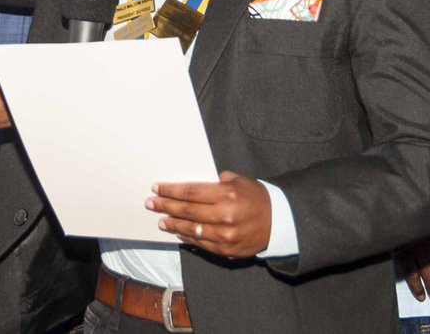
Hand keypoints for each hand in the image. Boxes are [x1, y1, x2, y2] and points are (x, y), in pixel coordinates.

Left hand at [148, 170, 271, 258]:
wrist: (278, 222)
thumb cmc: (257, 197)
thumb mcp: (240, 181)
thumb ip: (217, 180)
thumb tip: (194, 184)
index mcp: (227, 194)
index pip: (191, 192)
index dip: (171, 190)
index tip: (157, 188)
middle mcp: (224, 215)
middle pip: (187, 210)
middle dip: (166, 206)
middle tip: (150, 203)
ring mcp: (224, 235)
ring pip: (191, 229)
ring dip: (172, 224)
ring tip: (160, 219)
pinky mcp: (226, 249)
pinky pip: (200, 243)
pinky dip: (187, 237)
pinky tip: (177, 231)